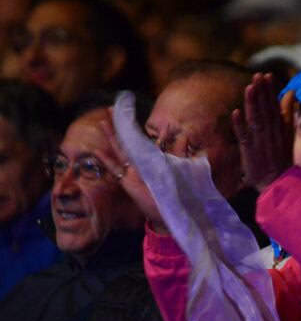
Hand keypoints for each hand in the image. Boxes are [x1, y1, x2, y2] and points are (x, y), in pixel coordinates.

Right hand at [95, 115, 168, 233]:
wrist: (168, 212)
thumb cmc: (173, 193)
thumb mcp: (179, 170)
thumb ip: (179, 153)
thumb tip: (183, 136)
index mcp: (153, 159)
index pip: (149, 140)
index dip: (147, 129)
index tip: (144, 116)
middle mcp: (141, 162)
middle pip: (129, 139)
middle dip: (122, 125)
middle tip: (113, 108)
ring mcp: (132, 170)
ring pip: (119, 149)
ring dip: (111, 136)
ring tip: (104, 122)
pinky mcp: (126, 180)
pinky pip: (114, 168)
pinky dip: (105, 160)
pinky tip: (96, 151)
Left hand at [232, 73, 293, 191]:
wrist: (278, 181)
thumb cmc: (282, 157)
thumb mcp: (289, 133)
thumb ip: (288, 112)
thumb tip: (290, 93)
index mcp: (280, 127)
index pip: (274, 105)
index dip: (270, 91)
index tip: (267, 76)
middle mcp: (270, 132)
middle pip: (264, 109)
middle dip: (261, 92)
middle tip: (257, 75)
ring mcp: (259, 141)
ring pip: (255, 118)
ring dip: (252, 103)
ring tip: (250, 87)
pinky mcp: (249, 151)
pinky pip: (243, 136)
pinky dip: (240, 125)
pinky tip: (236, 113)